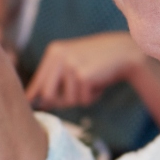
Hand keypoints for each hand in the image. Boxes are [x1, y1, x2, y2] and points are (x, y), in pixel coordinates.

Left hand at [24, 32, 147, 109]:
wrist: (125, 52)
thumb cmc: (97, 64)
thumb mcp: (73, 66)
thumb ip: (55, 80)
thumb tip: (37, 102)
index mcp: (54, 52)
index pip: (38, 82)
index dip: (35, 98)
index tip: (34, 107)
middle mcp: (59, 56)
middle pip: (47, 95)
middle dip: (60, 102)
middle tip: (77, 97)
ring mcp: (71, 64)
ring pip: (67, 101)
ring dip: (80, 99)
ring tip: (91, 85)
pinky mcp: (83, 75)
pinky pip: (83, 100)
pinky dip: (92, 97)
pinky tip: (99, 84)